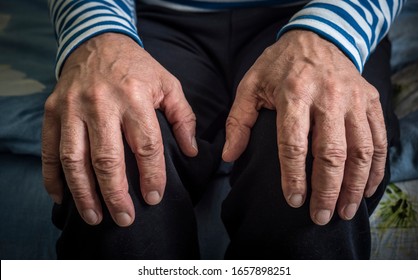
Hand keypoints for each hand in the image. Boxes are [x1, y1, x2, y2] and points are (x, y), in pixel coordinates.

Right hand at [42, 33, 196, 226]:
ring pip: (75, 159)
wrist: (97, 41)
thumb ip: (183, 118)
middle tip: (125, 219)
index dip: (151, 175)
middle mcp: (102, 104)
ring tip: (95, 217)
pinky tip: (62, 198)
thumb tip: (192, 151)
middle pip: (108, 159)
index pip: (145, 145)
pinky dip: (53, 177)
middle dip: (116, 194)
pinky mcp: (53, 111)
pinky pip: (50, 149)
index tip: (153, 198)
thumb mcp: (168, 84)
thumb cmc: (137, 67)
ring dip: (84, 193)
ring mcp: (73, 107)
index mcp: (134, 98)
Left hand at [223, 30, 387, 224]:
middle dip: (327, 190)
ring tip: (344, 211)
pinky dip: (375, 167)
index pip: (294, 144)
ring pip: (360, 150)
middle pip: (331, 152)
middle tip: (320, 217)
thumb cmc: (279, 65)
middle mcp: (328, 97)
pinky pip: (378, 138)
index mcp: (293, 94)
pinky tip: (366, 188)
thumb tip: (229, 156)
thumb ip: (238, 121)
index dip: (294, 177)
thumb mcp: (250, 85)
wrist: (316, 36)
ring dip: (354, 185)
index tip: (293, 201)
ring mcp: (353, 99)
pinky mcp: (370, 100)